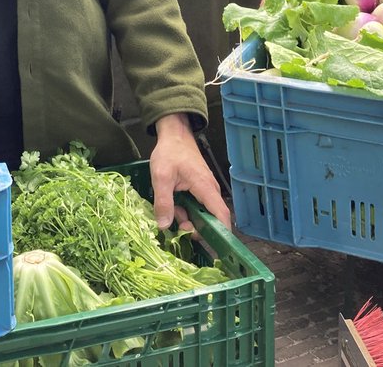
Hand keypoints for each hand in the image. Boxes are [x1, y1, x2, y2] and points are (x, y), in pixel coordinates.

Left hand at [149, 113, 230, 232]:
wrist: (174, 134)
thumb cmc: (170, 152)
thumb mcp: (161, 177)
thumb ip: (163, 202)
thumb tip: (164, 226)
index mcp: (205, 188)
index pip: (221, 215)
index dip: (221, 233)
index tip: (215, 248)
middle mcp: (210, 190)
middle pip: (210, 219)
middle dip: (195, 227)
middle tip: (176, 227)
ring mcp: (205, 190)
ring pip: (201, 214)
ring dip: (186, 218)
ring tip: (170, 208)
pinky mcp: (199, 189)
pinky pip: (195, 206)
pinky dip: (184, 210)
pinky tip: (172, 203)